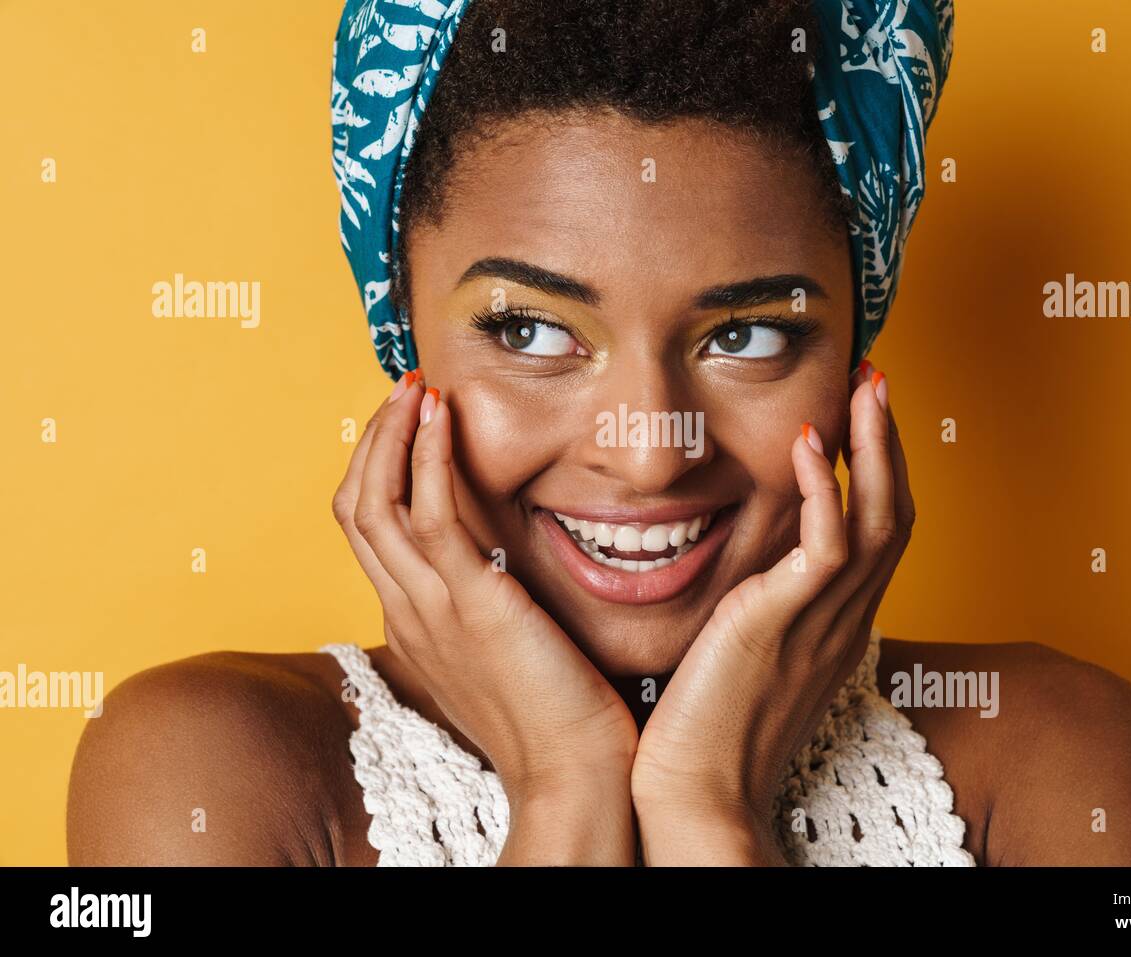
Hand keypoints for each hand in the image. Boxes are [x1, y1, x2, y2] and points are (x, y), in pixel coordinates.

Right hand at [332, 370, 639, 863]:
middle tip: (404, 389)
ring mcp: (429, 608)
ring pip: (375, 503)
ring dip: (390, 435)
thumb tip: (505, 565)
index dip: (380, 467)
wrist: (574, 775)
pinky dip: (426, 457)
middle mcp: (406, 610)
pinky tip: (441, 417)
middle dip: (373, 440)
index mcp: (411, 621)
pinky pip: (428, 514)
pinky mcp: (469, 603)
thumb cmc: (554, 716)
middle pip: (355, 508)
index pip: (370, 529)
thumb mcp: (504, 651)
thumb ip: (489, 605)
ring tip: (415, 387)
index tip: (409, 422)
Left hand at [630, 364, 913, 864]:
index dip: (878, 470)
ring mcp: (821, 625)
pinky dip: (822, 490)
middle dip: (890, 442)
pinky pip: (826, 548)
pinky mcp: (781, 626)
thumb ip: (759, 611)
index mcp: (836, 627)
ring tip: (865, 385)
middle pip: (895, 515)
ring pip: (876, 520)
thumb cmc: (707, 732)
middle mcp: (843, 621)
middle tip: (878, 379)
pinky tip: (804, 442)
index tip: (862, 415)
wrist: (697, 796)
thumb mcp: (747, 657)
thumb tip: (746, 575)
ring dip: (874, 446)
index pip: (876, 533)